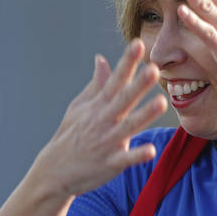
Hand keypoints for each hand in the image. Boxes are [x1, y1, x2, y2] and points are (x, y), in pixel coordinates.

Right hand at [35, 40, 167, 196]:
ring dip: (145, 114)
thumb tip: (102, 59)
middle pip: (124, 99)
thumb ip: (96, 84)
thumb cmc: (70, 135)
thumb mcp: (79, 107)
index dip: (127, 62)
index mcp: (98, 106)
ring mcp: (107, 142)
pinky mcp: (110, 163)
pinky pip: (126, 159)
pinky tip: (151, 150)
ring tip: (162, 102)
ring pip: (129, 126)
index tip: (138, 44)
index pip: (115, 80)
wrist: (54, 171)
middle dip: (138, 84)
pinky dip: (137, 155)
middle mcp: (104, 120)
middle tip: (154, 69)